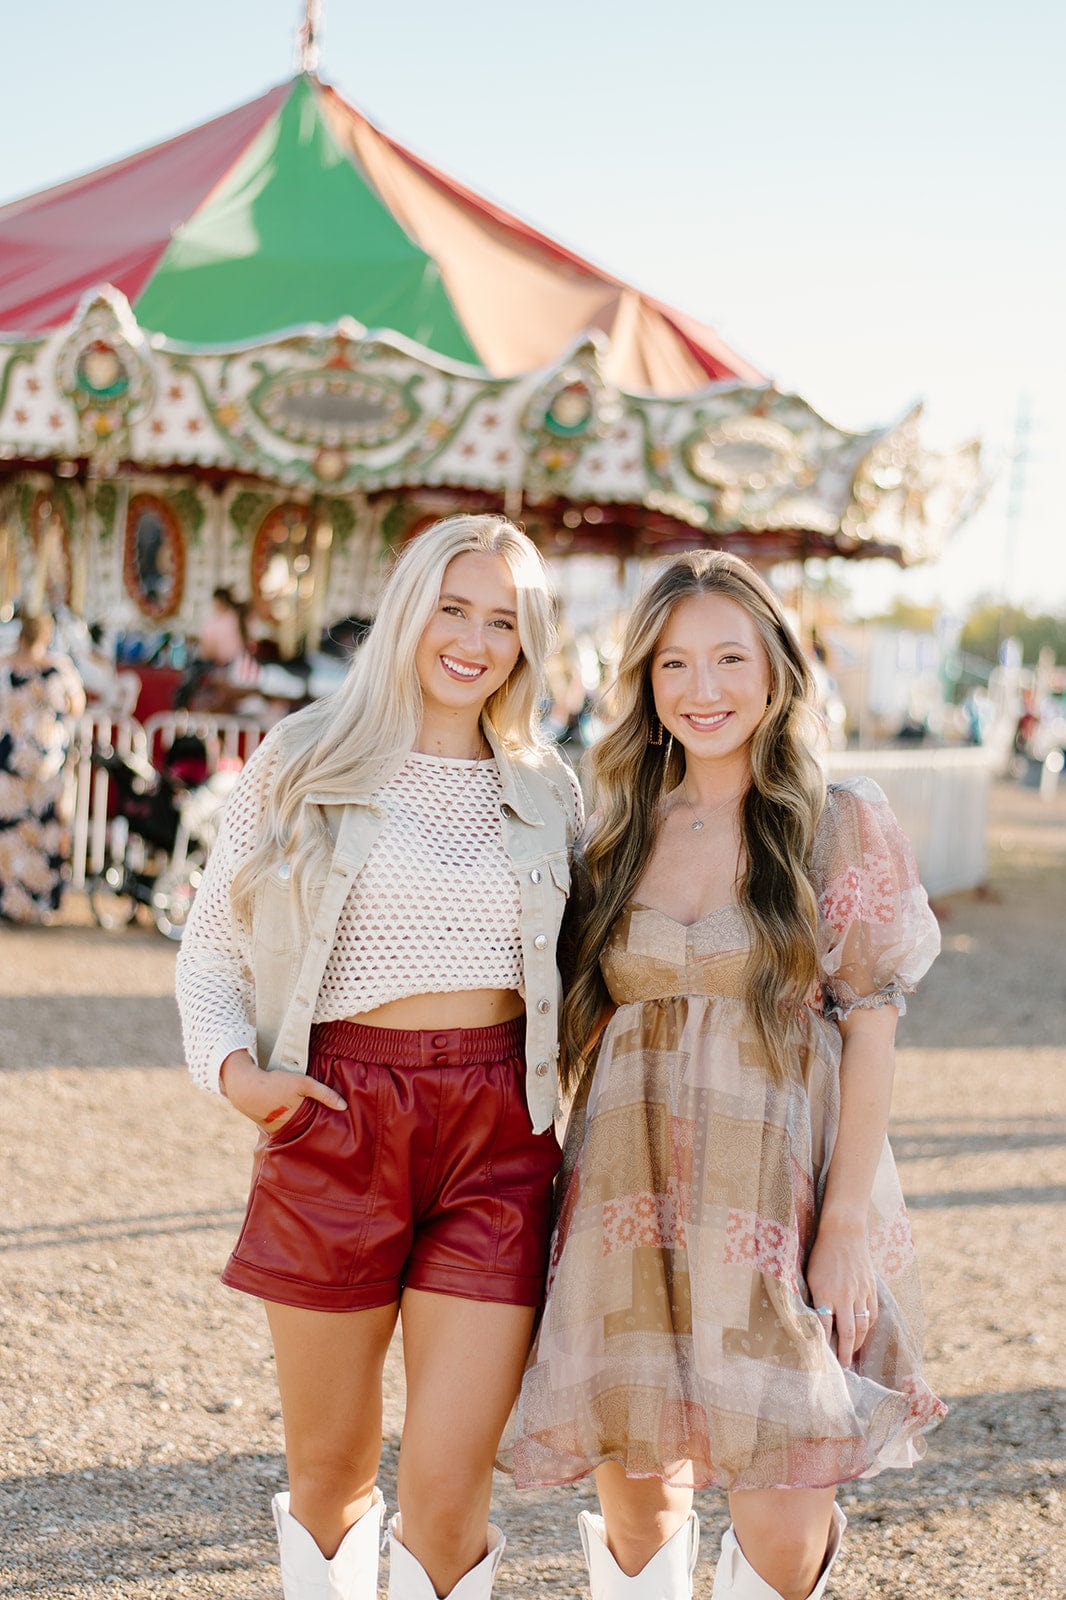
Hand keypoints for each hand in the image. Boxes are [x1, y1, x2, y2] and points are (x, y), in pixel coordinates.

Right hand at [219, 1049, 346, 1132]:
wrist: (246, 1088)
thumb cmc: (275, 1084)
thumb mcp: (303, 1083)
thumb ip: (324, 1094)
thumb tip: (344, 1106)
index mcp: (300, 1123)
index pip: (320, 1132)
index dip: (330, 1131)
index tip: (342, 1132)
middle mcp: (290, 1132)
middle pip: (309, 1133)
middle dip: (318, 1132)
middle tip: (333, 1133)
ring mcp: (279, 1131)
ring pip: (298, 1131)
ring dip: (305, 1128)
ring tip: (316, 1125)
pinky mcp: (271, 1128)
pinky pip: (286, 1129)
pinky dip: (292, 1125)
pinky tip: (296, 1119)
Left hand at [806, 1220, 878, 1368]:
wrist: (843, 1233)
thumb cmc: (821, 1254)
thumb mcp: (810, 1276)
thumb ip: (813, 1299)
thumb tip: (810, 1322)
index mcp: (825, 1293)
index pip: (823, 1326)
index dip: (822, 1345)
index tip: (820, 1359)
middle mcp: (844, 1296)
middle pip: (847, 1333)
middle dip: (844, 1353)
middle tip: (842, 1369)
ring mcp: (860, 1293)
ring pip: (862, 1326)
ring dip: (857, 1344)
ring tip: (851, 1355)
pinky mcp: (871, 1288)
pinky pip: (872, 1314)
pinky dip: (868, 1327)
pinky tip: (862, 1334)